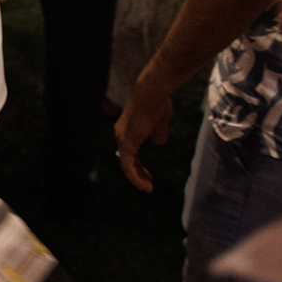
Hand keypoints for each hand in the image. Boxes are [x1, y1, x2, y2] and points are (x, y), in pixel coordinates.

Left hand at [114, 75, 173, 192]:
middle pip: (127, 160)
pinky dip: (134, 177)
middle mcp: (121, 134)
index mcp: (128, 129)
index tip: (149, 176)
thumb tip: (158, 142)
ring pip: (126, 165)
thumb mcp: (160, 122)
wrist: (153, 93)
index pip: (130, 153)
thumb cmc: (157, 103)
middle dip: (138, 174)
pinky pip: (127, 165)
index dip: (139, 166)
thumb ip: (157, 133)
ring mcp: (122, 138)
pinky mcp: (126, 142)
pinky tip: (142, 184)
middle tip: (147, 185)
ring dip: (137, 178)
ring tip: (147, 188)